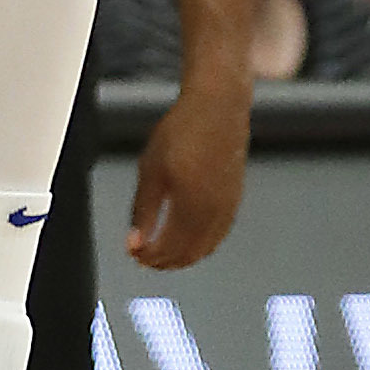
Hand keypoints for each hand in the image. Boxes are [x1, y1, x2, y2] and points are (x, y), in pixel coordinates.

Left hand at [127, 69, 249, 268]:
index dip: (148, 256)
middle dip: (164, 261)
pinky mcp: (235, 202)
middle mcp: (213, 212)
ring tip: (161, 251)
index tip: (134, 253)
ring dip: (182, 257)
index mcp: (191, 204)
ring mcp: (228, 209)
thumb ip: (142, 211)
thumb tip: (134, 242)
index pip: (168, 248)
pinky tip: (186, 240)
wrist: (217, 108)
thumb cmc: (184, 129)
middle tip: (145, 257)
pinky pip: (217, 237)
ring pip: (204, 250)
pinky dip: (200, 246)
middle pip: (188, 255)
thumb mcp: (151, 169)